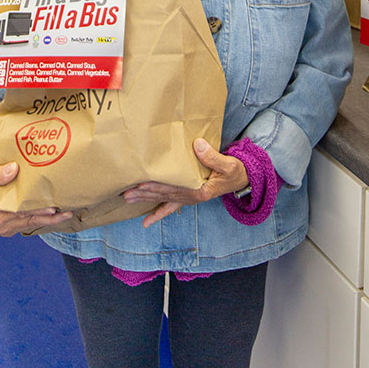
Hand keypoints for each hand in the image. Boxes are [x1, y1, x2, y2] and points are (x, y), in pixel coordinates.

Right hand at [0, 158, 73, 236]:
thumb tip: (13, 169)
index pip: (21, 214)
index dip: (37, 211)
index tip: (53, 207)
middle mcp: (1, 225)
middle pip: (30, 221)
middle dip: (49, 217)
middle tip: (68, 212)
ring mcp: (7, 226)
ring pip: (32, 223)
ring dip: (50, 219)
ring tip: (67, 213)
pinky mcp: (13, 224)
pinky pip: (30, 222)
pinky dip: (44, 218)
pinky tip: (57, 213)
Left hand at [122, 138, 248, 227]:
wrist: (242, 180)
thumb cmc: (234, 172)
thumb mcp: (228, 164)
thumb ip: (212, 156)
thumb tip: (198, 145)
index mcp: (199, 191)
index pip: (173, 188)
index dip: (157, 186)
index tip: (141, 183)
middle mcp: (191, 197)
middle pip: (164, 195)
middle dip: (144, 194)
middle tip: (126, 192)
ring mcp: (189, 198)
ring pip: (163, 200)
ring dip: (146, 200)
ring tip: (128, 199)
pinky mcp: (189, 197)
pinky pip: (171, 207)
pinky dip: (158, 214)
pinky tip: (146, 222)